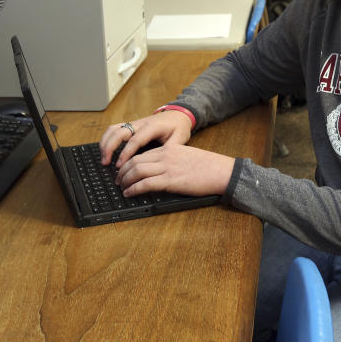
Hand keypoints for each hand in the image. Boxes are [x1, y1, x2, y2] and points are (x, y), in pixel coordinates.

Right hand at [98, 109, 192, 166]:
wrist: (178, 114)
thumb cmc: (178, 126)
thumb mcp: (180, 137)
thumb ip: (171, 149)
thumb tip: (161, 161)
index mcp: (152, 127)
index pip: (135, 140)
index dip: (125, 153)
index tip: (119, 165)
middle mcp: (140, 123)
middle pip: (119, 132)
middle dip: (109, 147)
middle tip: (105, 163)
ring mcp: (134, 123)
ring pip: (113, 129)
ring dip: (105, 143)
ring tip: (103, 159)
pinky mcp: (131, 125)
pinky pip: (114, 129)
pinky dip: (107, 139)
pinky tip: (105, 151)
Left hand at [115, 143, 234, 196]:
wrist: (222, 171)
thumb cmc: (209, 167)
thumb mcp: (188, 156)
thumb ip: (173, 159)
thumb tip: (161, 170)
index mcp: (170, 148)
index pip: (143, 154)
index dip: (129, 162)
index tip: (124, 170)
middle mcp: (166, 155)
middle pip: (135, 161)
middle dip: (123, 172)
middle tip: (118, 180)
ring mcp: (167, 167)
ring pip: (137, 171)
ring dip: (125, 180)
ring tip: (121, 188)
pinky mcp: (170, 181)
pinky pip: (145, 184)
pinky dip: (133, 189)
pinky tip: (129, 193)